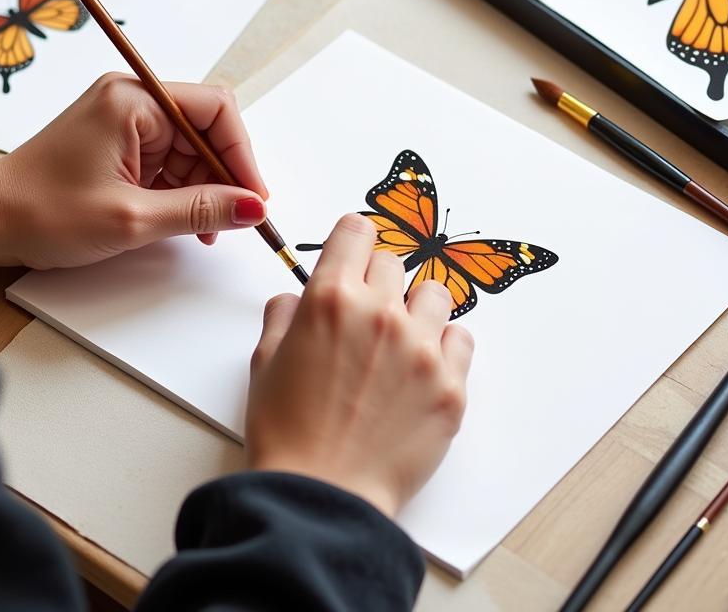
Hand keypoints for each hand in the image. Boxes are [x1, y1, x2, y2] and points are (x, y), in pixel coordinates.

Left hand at [0, 73, 268, 268]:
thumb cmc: (42, 212)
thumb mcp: (131, 219)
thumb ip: (199, 210)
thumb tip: (252, 208)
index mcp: (133, 101)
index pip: (215, 109)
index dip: (242, 154)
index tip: (253, 197)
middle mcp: (131, 100)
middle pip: (206, 129)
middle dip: (222, 175)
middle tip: (232, 220)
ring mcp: (124, 120)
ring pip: (190, 148)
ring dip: (203, 187)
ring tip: (202, 229)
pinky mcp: (119, 141)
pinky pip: (168, 160)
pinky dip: (180, 190)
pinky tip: (183, 220)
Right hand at [244, 214, 472, 519]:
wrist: (321, 498)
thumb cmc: (285, 433)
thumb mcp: (264, 362)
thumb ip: (284, 315)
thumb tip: (296, 299)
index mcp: (330, 298)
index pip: (357, 229)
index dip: (353, 242)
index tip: (354, 256)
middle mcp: (380, 312)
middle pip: (393, 263)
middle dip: (377, 283)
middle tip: (365, 318)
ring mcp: (421, 349)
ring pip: (434, 294)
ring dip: (416, 310)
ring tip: (399, 344)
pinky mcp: (451, 386)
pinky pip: (462, 339)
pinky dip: (445, 347)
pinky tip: (422, 371)